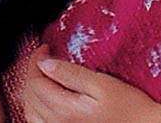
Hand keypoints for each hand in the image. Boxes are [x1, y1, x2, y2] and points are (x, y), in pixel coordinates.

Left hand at [23, 46, 160, 122]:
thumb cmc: (130, 107)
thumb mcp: (101, 84)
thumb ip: (71, 73)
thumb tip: (45, 62)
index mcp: (66, 110)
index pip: (35, 82)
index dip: (36, 60)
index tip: (46, 47)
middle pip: (30, 96)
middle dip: (33, 72)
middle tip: (45, 56)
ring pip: (31, 112)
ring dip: (32, 91)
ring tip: (43, 75)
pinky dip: (36, 109)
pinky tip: (45, 99)